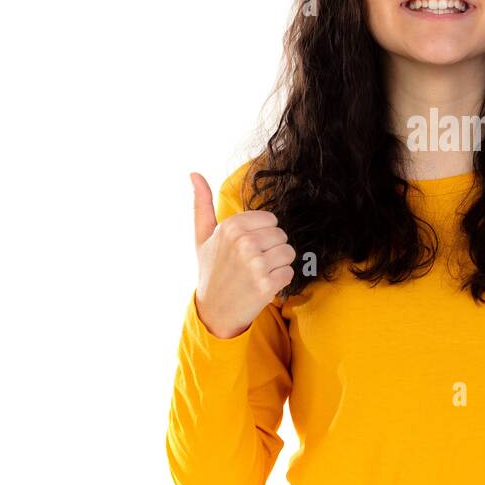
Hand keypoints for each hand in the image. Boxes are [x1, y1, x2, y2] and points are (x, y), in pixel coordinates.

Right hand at [191, 172, 295, 339]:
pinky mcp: (267, 285)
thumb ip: (202, 204)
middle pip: (282, 236)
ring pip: (289, 253)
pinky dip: (280, 281)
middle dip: (272, 249)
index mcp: (231, 227)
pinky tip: (262, 286)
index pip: (271, 220)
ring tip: (258, 274)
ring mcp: (255, 265)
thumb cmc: (211, 270)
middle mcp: (243, 243)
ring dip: (278, 265)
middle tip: (252, 264)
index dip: (262, 235)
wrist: (215, 311)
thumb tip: (194, 174)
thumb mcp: (203, 236)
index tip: (246, 248)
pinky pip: (290, 272)